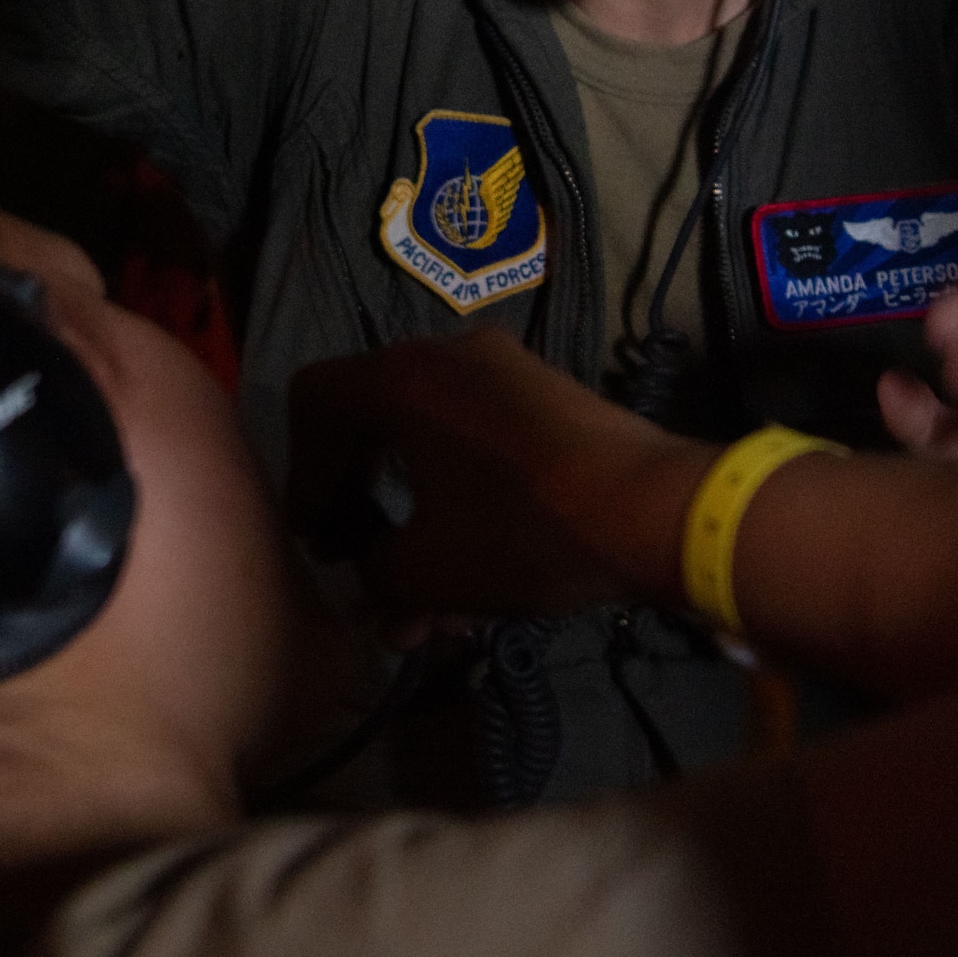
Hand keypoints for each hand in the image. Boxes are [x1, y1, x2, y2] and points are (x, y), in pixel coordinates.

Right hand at [286, 330, 679, 626]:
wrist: (654, 510)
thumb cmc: (523, 530)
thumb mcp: (428, 569)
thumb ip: (376, 575)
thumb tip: (371, 590)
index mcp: (402, 378)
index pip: (314, 401)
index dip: (303, 474)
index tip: (322, 539)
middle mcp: (446, 355)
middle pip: (369, 416)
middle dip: (356, 495)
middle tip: (356, 554)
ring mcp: (503, 370)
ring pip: (428, 438)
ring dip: (413, 514)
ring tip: (424, 601)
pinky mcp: (547, 397)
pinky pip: (475, 438)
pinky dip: (458, 496)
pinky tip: (475, 576)